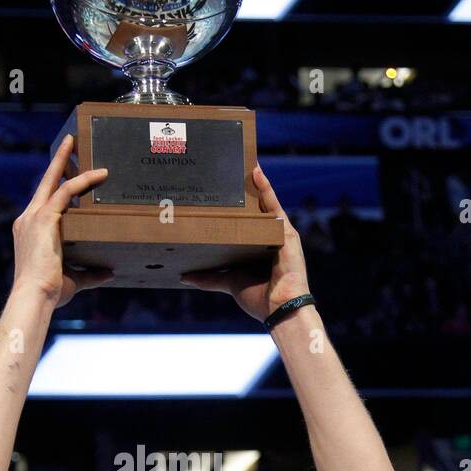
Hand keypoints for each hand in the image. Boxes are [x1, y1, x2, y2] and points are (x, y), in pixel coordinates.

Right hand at [12, 134, 113, 306]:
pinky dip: (82, 181)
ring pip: (54, 181)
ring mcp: (33, 217)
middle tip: (70, 141)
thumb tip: (109, 273)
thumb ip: (91, 274)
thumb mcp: (74, 279)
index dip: (54, 185)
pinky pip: (64, 192)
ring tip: (79, 143)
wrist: (35, 296)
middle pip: (45, 182)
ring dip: (67, 161)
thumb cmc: (49, 292)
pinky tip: (99, 174)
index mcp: (30, 231)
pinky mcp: (43, 219)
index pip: (44, 201)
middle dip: (57, 161)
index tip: (64, 173)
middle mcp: (27, 219)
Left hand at [179, 163, 309, 322]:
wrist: (280, 310)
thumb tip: (184, 276)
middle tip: (228, 165)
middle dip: (244, 188)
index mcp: (259, 246)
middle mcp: (270, 236)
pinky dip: (265, 188)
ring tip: (242, 160)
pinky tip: (255, 171)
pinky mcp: (286, 232)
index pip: (246, 220)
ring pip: (264, 202)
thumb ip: (209, 277)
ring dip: (255, 181)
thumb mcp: (229, 283)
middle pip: (255, 207)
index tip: (220, 186)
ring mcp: (280, 232)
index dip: (236, 204)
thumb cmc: (260, 299)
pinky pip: (274, 205)